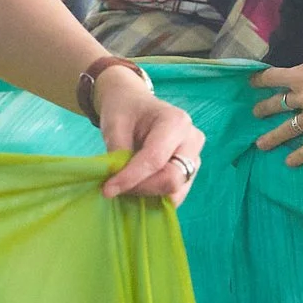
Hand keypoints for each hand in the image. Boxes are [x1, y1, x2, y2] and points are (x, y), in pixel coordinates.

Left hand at [94, 67, 200, 202]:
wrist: (135, 106)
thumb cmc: (125, 111)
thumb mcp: (114, 126)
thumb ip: (118, 154)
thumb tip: (116, 186)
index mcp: (176, 121)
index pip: (155, 159)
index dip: (131, 178)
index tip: (107, 189)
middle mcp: (192, 140)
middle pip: (172, 179)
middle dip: (142, 188)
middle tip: (115, 187)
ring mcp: (195, 157)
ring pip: (176, 191)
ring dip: (148, 194)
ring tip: (126, 184)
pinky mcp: (191, 172)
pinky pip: (175, 194)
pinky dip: (155, 196)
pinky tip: (138, 186)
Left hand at [252, 45, 302, 165]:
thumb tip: (300, 76)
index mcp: (300, 76)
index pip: (271, 78)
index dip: (258, 80)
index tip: (252, 83)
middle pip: (276, 105)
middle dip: (263, 110)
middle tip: (255, 114)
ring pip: (290, 128)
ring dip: (273, 137)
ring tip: (261, 144)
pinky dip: (301, 155)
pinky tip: (290, 162)